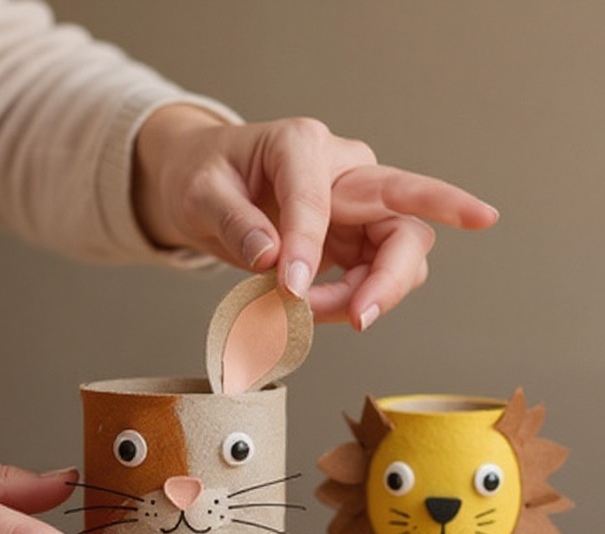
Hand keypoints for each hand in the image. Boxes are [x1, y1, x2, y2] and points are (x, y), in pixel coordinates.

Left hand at [133, 107, 497, 330]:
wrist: (212, 185)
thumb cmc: (205, 176)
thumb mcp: (201, 194)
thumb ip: (235, 222)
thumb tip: (271, 259)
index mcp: (301, 144)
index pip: (317, 199)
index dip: (307, 247)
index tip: (290, 292)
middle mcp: (344, 168)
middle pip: (404, 212)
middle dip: (396, 269)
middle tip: (360, 318)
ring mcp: (358, 204)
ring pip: (402, 250)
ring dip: (370, 294)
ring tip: (309, 315)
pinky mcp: (358, 238)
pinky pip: (378, 274)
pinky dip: (355, 301)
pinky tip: (316, 311)